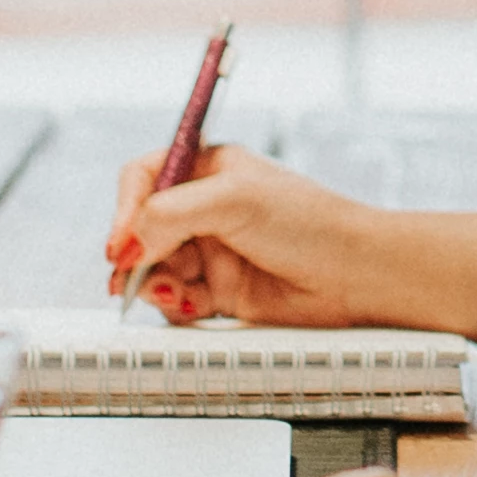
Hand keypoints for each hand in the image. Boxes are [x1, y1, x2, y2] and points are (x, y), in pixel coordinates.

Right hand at [109, 148, 400, 326]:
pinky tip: (194, 306)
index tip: (120, 243)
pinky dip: (177, 306)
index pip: (143, 179)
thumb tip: (126, 242)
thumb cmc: (310, 222)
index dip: (124, 210)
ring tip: (172, 294)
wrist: (356, 276)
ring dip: (153, 284)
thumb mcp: (234, 200)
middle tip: (131, 278)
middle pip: (142, 231)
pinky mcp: (221, 292)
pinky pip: (177, 301)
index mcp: (209, 170)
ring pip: (154, 270)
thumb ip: (171, 214)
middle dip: (134, 256)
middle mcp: (205, 209)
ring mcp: (212, 252)